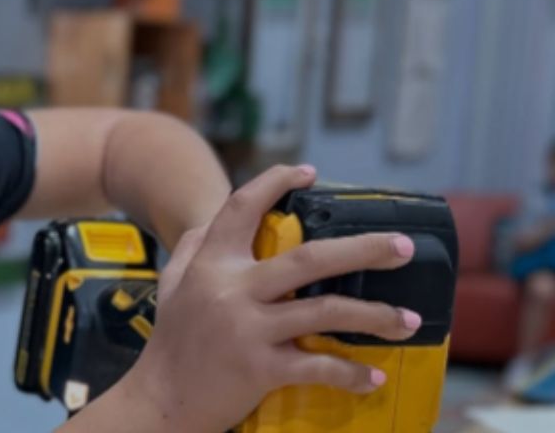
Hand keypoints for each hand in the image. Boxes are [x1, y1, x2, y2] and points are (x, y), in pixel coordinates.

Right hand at [117, 164, 420, 431]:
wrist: (162, 400)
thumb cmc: (172, 340)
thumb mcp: (172, 284)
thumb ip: (192, 248)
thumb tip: (215, 219)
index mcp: (211, 263)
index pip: (243, 208)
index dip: (276, 182)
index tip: (309, 172)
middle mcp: (232, 290)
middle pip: (309, 259)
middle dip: (364, 250)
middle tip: (403, 246)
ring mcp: (248, 329)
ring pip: (325, 311)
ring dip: (375, 315)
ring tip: (409, 319)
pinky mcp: (261, 368)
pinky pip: (317, 367)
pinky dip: (350, 374)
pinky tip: (375, 376)